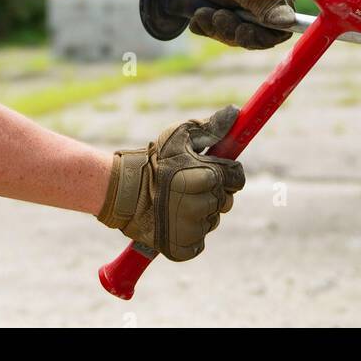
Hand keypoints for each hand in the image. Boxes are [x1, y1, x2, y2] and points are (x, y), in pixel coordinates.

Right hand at [96, 105, 244, 261]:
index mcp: (208, 178)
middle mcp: (204, 206)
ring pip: (212, 220)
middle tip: (189, 185)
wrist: (123, 191)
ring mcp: (193, 229)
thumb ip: (211, 127)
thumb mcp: (180, 136)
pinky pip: (198, 240)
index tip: (208, 170)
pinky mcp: (183, 248)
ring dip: (201, 212)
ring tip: (177, 201)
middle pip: (226, 201)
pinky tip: (173, 219)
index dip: (226, 173)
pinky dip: (190, 232)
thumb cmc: (154, 160)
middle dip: (213, 192)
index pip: (237, 179)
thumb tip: (236, 112)